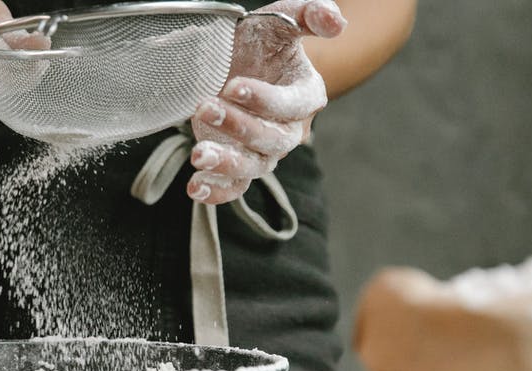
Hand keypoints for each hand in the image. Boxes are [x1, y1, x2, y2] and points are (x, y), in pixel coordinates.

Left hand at [187, 0, 345, 203]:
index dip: (267, 99)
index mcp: (305, 94)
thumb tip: (335, 21)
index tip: (234, 86)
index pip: (295, 104)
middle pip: (272, 139)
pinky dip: (217, 192)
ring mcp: (263, 151)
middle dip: (239, 126)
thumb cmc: (259, 42)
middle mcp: (288, 129)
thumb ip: (309, 12)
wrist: (231, 62)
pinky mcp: (238, 165)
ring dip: (226, 163)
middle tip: (205, 107)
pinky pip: (234, 186)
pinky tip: (196, 188)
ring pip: (253, 166)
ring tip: (198, 154)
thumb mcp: (280, 18)